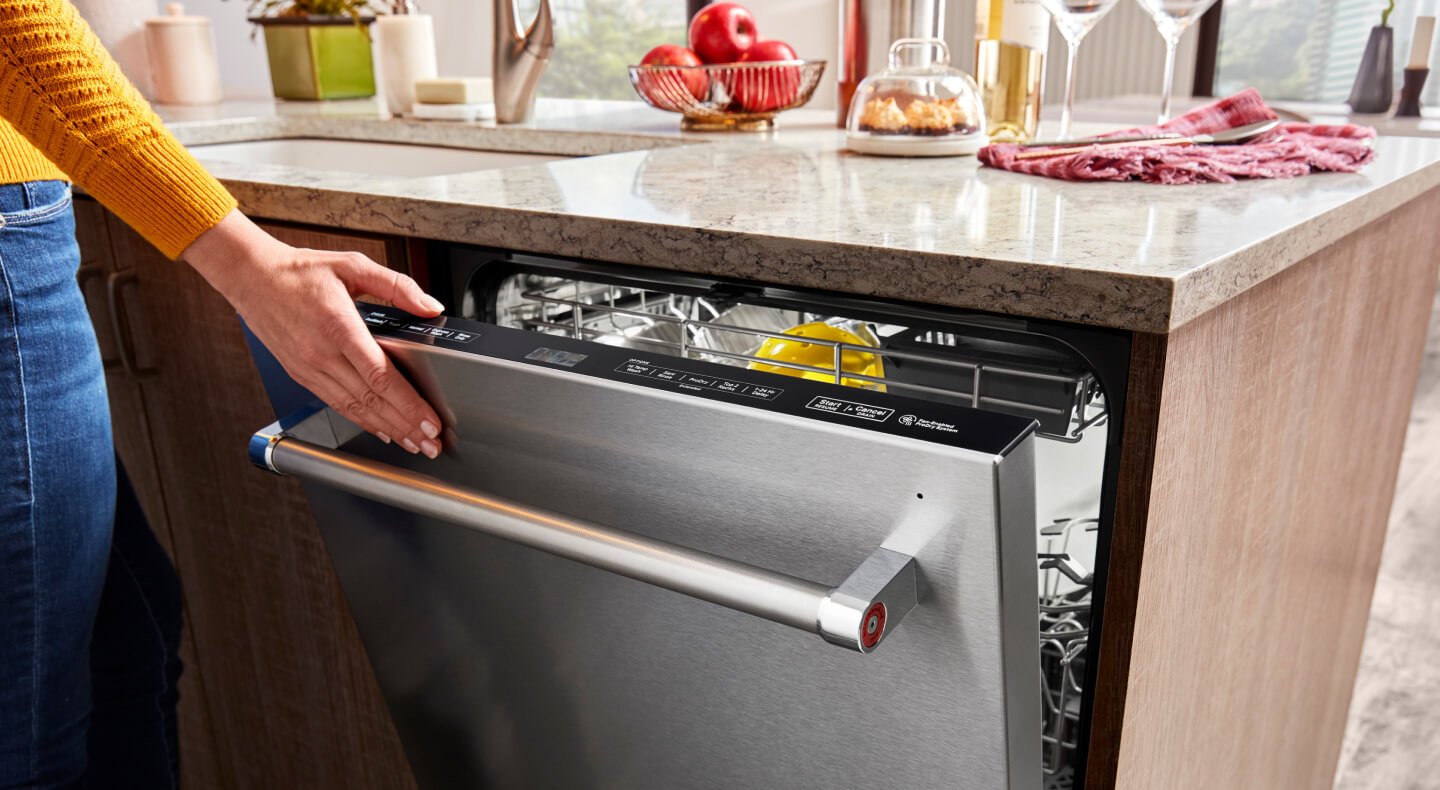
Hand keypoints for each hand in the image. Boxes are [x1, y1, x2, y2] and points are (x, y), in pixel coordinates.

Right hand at [182, 210, 444, 457]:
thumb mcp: (353, 265)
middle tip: (432, 445)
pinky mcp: (300, 374)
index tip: (430, 422)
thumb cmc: (299, 272)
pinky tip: (381, 429)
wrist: (251, 277)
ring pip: (354, 408)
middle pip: (371, 400)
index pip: (381, 376)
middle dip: (406, 426)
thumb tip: (429, 306)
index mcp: (339, 326)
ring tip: (413, 444)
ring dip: (387, 429)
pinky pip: (336, 403)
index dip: (408, 405)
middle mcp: (322, 353)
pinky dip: (361, 420)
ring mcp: (309, 368)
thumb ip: (397, 286)